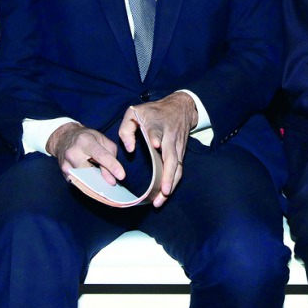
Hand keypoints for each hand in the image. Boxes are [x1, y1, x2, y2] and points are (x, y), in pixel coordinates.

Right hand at [46, 122, 125, 182]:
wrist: (64, 138)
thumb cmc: (86, 137)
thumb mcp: (101, 139)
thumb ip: (110, 154)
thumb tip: (112, 176)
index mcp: (85, 141)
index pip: (100, 155)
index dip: (112, 166)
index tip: (121, 176)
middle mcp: (73, 153)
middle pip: (90, 170)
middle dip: (103, 178)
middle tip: (114, 182)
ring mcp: (65, 164)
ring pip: (84, 180)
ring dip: (96, 184)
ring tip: (105, 184)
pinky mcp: (64, 174)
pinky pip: (78, 183)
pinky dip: (88, 185)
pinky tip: (95, 184)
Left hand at [119, 93, 197, 207]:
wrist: (180, 108)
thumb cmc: (153, 112)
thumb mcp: (135, 112)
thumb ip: (127, 129)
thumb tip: (129, 149)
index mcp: (156, 124)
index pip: (156, 130)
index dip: (155, 137)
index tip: (155, 144)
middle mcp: (169, 137)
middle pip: (171, 156)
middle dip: (168, 174)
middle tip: (162, 191)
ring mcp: (177, 146)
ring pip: (177, 167)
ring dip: (171, 184)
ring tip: (161, 199)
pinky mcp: (181, 153)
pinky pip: (179, 170)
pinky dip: (173, 183)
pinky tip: (165, 195)